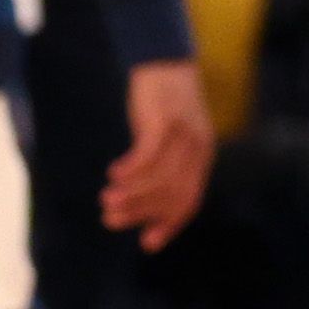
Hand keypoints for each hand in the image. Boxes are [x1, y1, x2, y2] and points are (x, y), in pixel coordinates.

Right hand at [108, 61, 212, 249]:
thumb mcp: (171, 142)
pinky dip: (130, 168)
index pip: (189, 201)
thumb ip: (164, 170)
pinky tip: (113, 173)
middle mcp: (197, 148)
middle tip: (111, 219)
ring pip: (158, 177)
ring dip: (130, 194)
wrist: (166, 65)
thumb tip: (144, 205)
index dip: (169, 224)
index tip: (148, 243)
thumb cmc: (164, 110)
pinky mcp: (165, 120)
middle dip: (140, 212)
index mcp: (202, 158)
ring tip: (106, 200)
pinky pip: (148, 154)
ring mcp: (183, 134)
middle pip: (171, 193)